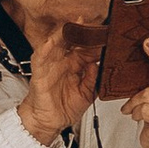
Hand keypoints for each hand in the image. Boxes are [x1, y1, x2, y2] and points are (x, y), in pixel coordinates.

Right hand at [18, 24, 97, 144]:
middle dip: (82, 32)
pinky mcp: (40, 73)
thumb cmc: (65, 107)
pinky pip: (40, 58)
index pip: (87, 49)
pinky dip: (45, 49)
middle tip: (93, 25)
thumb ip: (94, 78)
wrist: (50, 122)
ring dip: (64, 33)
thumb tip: (98, 65)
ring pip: (56, 44)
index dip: (97, 42)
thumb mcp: (88, 93)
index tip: (108, 36)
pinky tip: (51, 41)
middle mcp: (64, 62)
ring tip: (73, 25)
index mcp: (75, 65)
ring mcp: (51, 66)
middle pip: (72, 42)